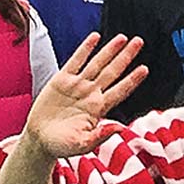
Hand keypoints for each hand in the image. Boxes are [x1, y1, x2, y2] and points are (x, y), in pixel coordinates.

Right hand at [25, 32, 147, 157]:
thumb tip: (120, 128)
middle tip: (139, 42)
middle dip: (126, 57)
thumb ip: (100, 136)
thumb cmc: (62, 145)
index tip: (144, 69)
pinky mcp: (61, 80)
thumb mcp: (81, 145)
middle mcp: (91, 93)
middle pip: (112, 72)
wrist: (39, 140)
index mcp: (98, 109)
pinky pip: (75, 61)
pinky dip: (85, 49)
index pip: (120, 91)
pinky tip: (95, 37)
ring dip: (109, 50)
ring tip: (122, 37)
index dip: (132, 80)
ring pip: (97, 63)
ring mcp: (77, 85)